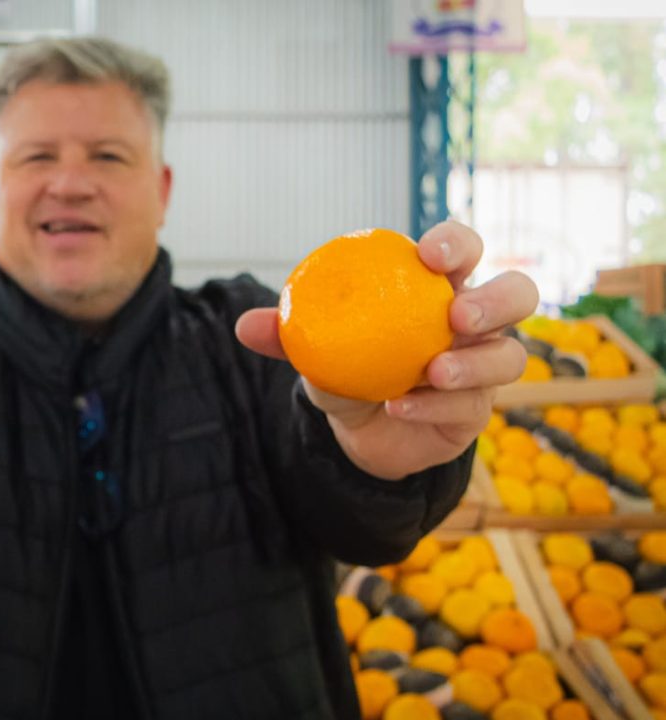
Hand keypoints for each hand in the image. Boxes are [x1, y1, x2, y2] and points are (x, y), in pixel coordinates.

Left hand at [235, 221, 536, 479]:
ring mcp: (484, 367)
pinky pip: (470, 407)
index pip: (463, 249)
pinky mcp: (478, 412)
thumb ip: (288, 333)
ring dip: (473, 362)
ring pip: (510, 356)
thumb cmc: (347, 368)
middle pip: (518, 293)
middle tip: (456, 315)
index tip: (428, 254)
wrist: (360, 431)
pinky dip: (433, 406)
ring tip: (432, 372)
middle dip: (497, 298)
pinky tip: (399, 407)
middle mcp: (473, 322)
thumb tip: (244, 326)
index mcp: (437, 287)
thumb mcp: (316, 348)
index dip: (456, 244)